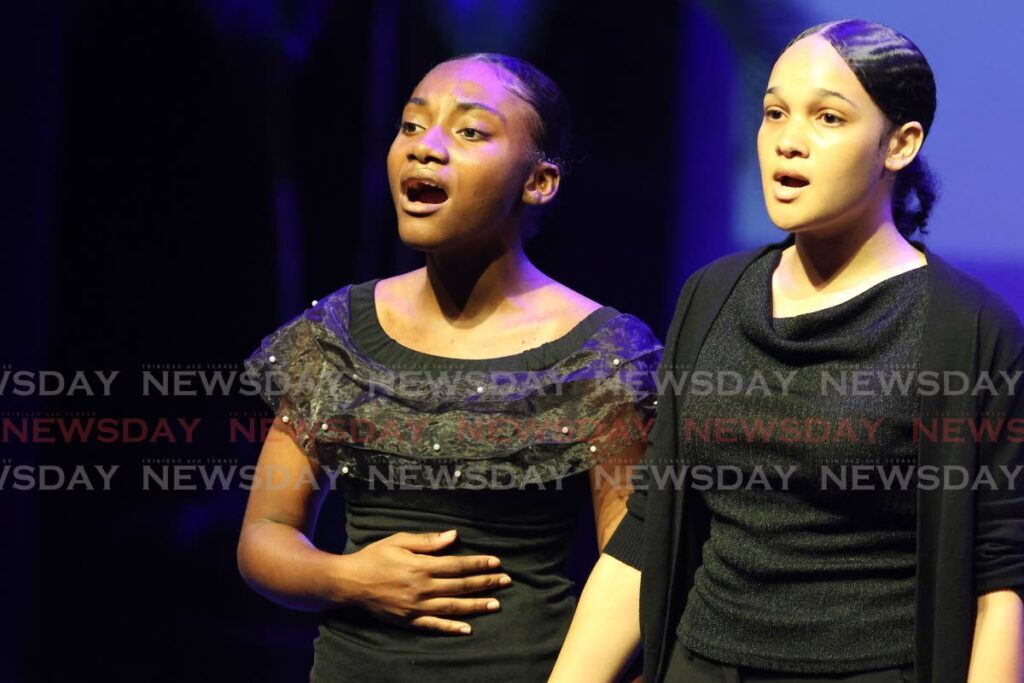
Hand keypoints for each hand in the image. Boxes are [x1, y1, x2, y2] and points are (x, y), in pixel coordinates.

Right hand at [335, 529, 511, 634]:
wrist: (349, 583)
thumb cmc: (374, 557)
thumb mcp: (399, 540)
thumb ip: (428, 541)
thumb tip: (454, 536)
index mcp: (421, 566)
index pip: (457, 565)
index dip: (478, 563)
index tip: (496, 562)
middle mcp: (422, 588)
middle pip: (460, 586)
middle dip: (485, 583)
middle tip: (506, 581)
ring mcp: (416, 607)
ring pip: (452, 607)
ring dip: (476, 605)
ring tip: (496, 604)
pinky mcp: (409, 620)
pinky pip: (434, 625)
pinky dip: (451, 627)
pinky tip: (468, 628)